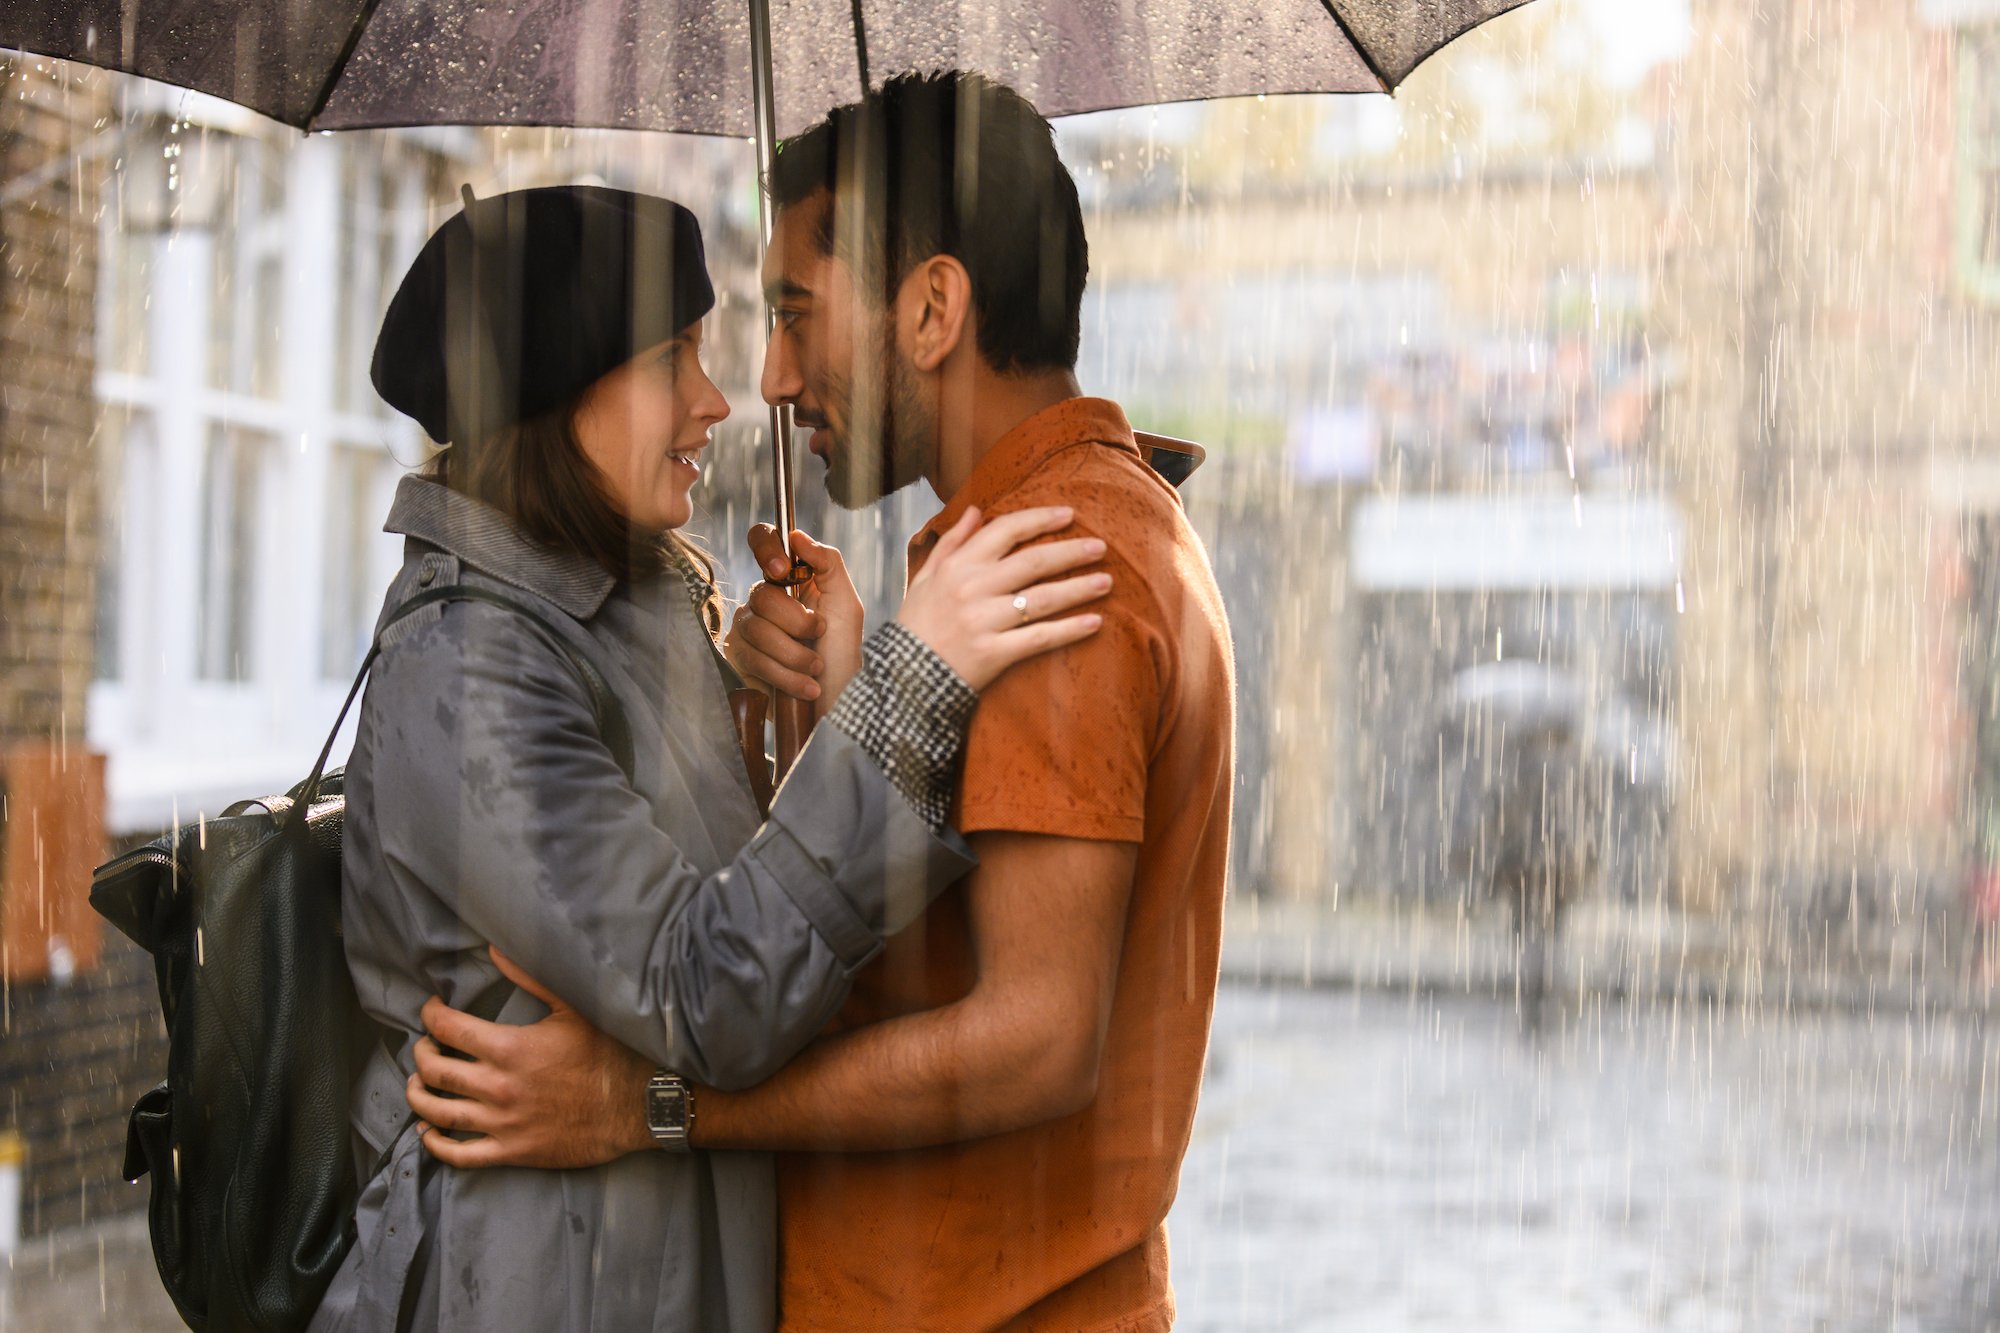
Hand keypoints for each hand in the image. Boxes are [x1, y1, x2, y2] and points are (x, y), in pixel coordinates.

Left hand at [407, 947, 655, 1168]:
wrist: (636, 1106)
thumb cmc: (607, 1054)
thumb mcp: (572, 1008)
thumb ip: (529, 978)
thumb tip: (495, 950)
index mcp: (509, 1048)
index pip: (449, 1029)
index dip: (431, 1016)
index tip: (431, 1010)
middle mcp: (497, 1087)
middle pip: (435, 1071)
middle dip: (422, 1054)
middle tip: (425, 1046)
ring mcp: (502, 1124)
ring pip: (437, 1112)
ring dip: (418, 1096)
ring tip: (417, 1084)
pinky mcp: (511, 1152)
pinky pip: (459, 1155)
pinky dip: (435, 1144)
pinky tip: (428, 1132)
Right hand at [723, 525, 864, 717]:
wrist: (837, 702)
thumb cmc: (843, 653)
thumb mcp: (847, 605)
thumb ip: (828, 563)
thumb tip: (797, 535)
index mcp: (790, 579)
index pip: (763, 541)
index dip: (766, 548)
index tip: (782, 570)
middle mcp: (764, 600)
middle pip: (762, 595)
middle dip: (798, 622)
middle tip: (820, 634)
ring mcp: (748, 628)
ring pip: (756, 628)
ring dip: (795, 654)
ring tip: (816, 668)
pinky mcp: (740, 659)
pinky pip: (753, 658)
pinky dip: (787, 676)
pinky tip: (806, 687)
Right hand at [897, 506, 1110, 690]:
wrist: (903, 677)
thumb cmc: (918, 624)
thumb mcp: (925, 576)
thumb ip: (952, 542)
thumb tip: (977, 510)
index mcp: (958, 566)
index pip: (1006, 531)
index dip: (1040, 519)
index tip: (1069, 515)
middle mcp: (972, 588)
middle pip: (1033, 562)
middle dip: (1071, 552)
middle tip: (1101, 547)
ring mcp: (984, 621)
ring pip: (1042, 599)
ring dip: (1079, 588)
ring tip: (1106, 581)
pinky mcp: (994, 653)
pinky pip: (1040, 638)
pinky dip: (1069, 630)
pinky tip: (1094, 623)